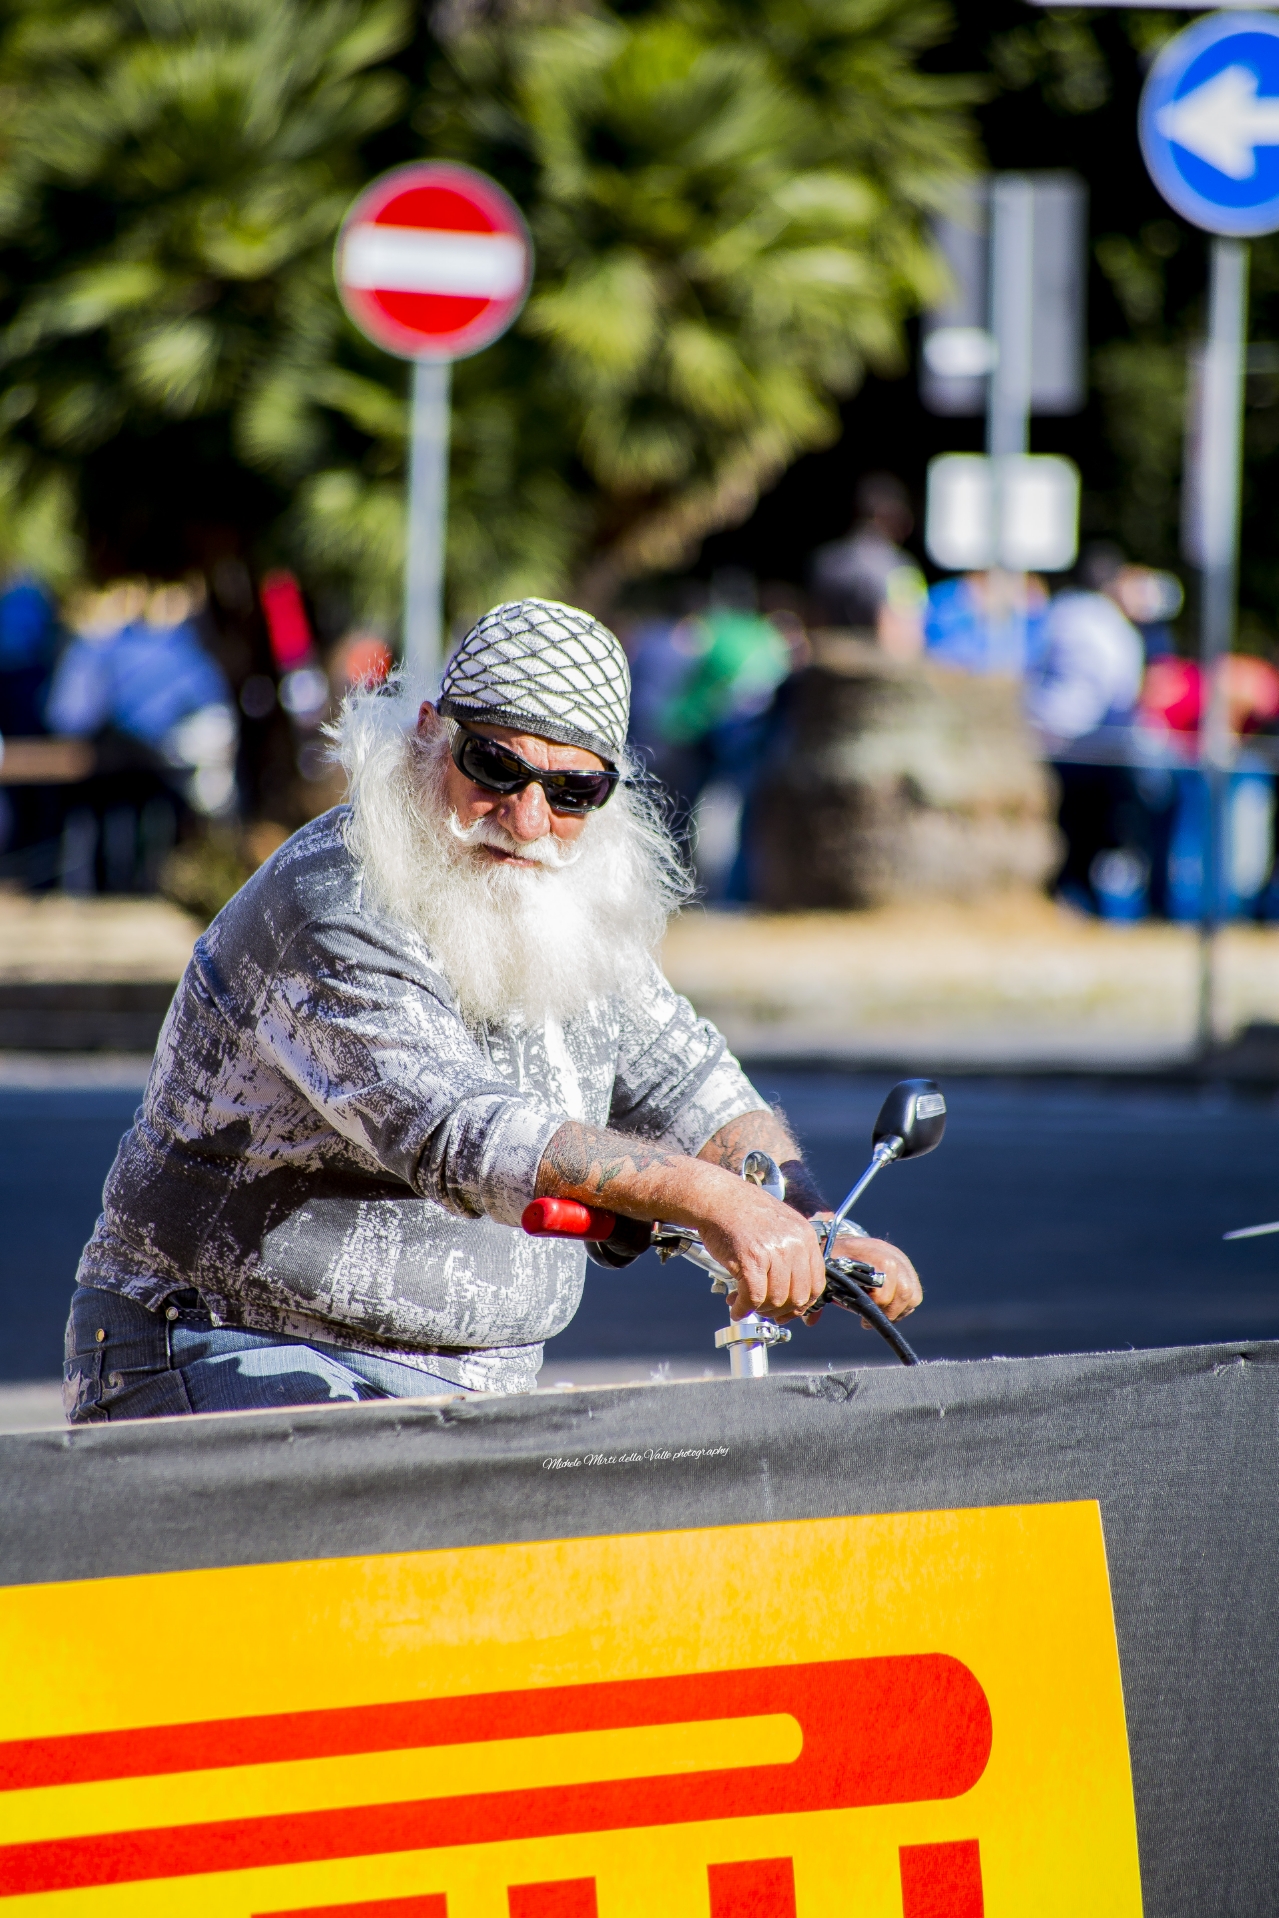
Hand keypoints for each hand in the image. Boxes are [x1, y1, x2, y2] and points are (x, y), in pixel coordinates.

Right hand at [697, 1182, 826, 1321]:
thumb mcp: (780, 1227)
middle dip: (780, 1311)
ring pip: (776, 1300)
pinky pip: (754, 1297)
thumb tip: (794, 1293)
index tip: (788, 1310)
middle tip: (765, 1311)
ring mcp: (774, 1251)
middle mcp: (794, 1244)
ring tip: (745, 1304)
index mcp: (805, 1236)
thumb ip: (792, 1255)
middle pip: (798, 1297)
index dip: (802, 1304)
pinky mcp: (751, 1259)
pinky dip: (743, 1308)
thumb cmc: (742, 1212)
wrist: (716, 1198)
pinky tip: (735, 1307)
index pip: (816, 1284)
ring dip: (759, 1310)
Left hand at [813, 1216, 921, 1323]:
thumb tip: (810, 1321)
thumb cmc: (832, 1260)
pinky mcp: (908, 1269)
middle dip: (889, 1311)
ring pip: (912, 1293)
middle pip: (904, 1289)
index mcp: (868, 1250)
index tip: (863, 1318)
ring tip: (879, 1316)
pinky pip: (915, 1294)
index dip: (879, 1300)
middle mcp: (889, 1253)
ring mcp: (901, 1260)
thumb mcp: (825, 1272)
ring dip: (897, 1311)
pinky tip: (887, 1310)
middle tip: (869, 1320)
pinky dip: (904, 1307)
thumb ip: (819, 1295)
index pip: (886, 1275)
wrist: (842, 1243)